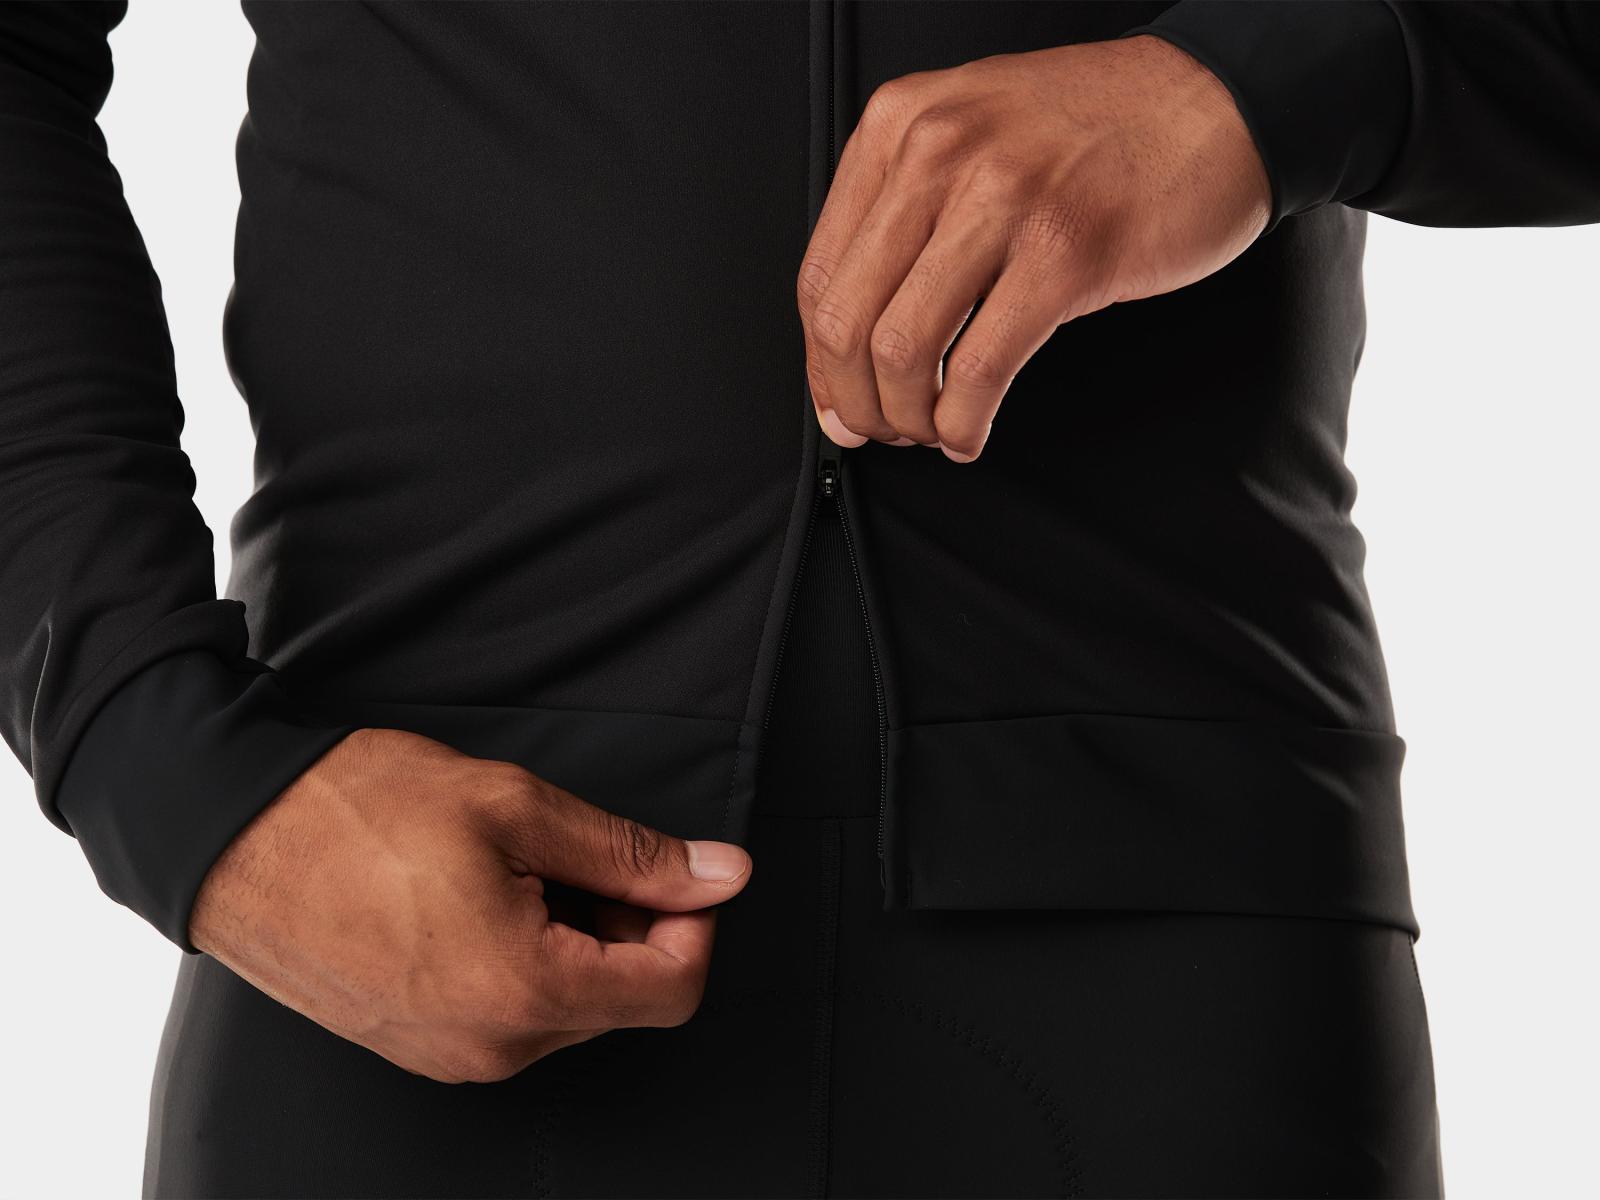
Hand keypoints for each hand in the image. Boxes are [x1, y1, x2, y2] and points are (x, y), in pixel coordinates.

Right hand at [188, 727, 751, 1082]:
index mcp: (525, 991)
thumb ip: (630, 853)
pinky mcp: (418, 1047)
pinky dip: (526, 959)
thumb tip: (720, 874)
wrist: (229, 835)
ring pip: (569, 1006)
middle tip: (573, 851)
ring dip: (574, 938)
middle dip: (628, 924)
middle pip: (623, 1000)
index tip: (669, 869)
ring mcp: (449, 1055)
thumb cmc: (358, 811)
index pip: (674, 990)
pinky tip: (483, 899)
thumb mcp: (515, 807)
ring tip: (515, 868)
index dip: (692, 921)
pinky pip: (511, 1015)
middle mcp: (492, 1047)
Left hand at [797, 34, 1269, 461]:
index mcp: (901, 124)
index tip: (837, 398)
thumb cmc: (1099, 124)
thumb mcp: (972, 130)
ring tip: (931, 430)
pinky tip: (969, 432)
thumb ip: (907, 207)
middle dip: (854, 401)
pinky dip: (963, 422)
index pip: (819, 273)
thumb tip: (855, 328)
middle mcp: (940, 153)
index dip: (819, 362)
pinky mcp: (1066, 254)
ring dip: (908, 417)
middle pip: (848, 319)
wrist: (1216, 100)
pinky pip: (982, 367)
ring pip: (903, 348)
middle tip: (879, 430)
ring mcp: (1004, 201)